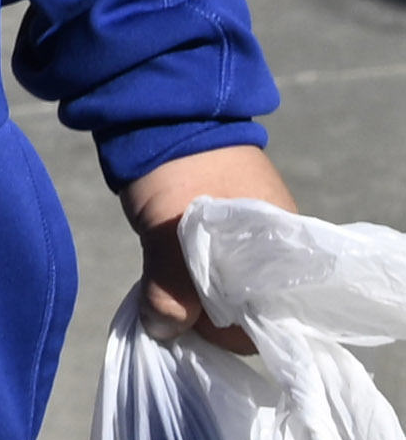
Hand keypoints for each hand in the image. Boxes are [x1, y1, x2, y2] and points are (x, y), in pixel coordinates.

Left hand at [126, 145, 292, 353]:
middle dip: (212, 317)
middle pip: (250, 310)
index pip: (272, 319)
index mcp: (282, 251)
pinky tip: (167, 275)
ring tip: (165, 290)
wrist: (157, 108)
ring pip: (227, 291)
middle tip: (172, 307)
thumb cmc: (175, 166)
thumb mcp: (170, 231)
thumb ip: (172, 286)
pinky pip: (213, 271)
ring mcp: (248, 239)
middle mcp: (274, 249)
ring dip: (196, 297)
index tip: (191, 325)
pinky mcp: (221, 230)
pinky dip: (190, 279)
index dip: (230, 331)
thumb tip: (165, 331)